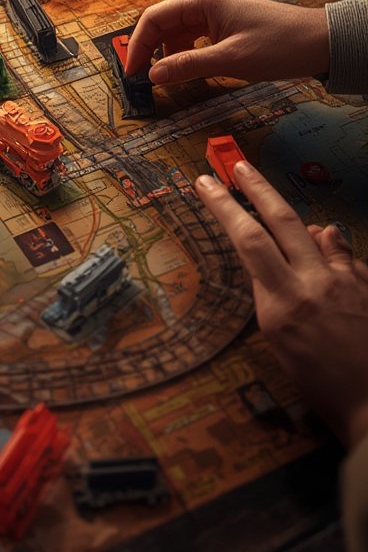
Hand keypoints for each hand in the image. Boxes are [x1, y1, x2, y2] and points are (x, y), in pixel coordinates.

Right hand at [126, 0, 328, 84]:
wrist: (319, 42)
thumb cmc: (279, 45)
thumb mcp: (229, 60)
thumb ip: (187, 66)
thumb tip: (153, 75)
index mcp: (201, 1)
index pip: (153, 19)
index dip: (137, 46)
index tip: (132, 73)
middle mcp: (204, 1)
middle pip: (161, 24)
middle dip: (148, 50)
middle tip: (142, 79)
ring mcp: (214, 11)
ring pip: (175, 32)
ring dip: (166, 54)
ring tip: (164, 79)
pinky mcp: (223, 23)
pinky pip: (192, 37)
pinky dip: (183, 54)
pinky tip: (186, 71)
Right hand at [195, 163, 367, 448]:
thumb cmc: (319, 386)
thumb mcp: (284, 344)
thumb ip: (281, 293)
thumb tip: (312, 239)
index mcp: (280, 306)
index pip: (247, 241)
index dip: (224, 206)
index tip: (205, 183)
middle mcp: (311, 286)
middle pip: (280, 221)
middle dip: (256, 187)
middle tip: (237, 164)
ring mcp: (344, 284)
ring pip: (317, 231)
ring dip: (294, 217)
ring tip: (275, 209)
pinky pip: (346, 256)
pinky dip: (332, 249)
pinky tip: (326, 248)